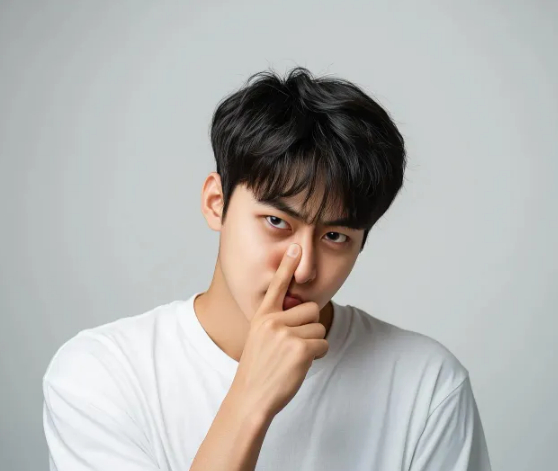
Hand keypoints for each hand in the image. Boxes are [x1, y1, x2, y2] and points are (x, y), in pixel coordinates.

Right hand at [229, 243, 328, 418]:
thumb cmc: (258, 368)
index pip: (277, 285)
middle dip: (309, 326)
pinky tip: (300, 364)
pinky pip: (323, 344)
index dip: (287, 265)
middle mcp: (272, 321)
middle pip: (310, 309)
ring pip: (319, 327)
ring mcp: (286, 334)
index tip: (296, 246)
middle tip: (293, 345)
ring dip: (313, 343)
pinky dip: (317, 355)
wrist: (251, 396)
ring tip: (293, 357)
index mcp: (262, 316)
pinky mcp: (300, 349)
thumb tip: (305, 311)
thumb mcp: (260, 337)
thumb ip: (277, 321)